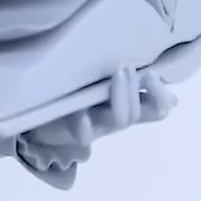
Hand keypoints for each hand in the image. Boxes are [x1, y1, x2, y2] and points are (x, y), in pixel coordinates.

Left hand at [24, 65, 177, 149]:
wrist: (38, 122)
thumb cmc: (74, 99)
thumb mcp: (100, 88)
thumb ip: (126, 84)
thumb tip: (161, 78)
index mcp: (124, 108)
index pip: (156, 109)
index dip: (162, 97)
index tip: (153, 74)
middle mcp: (113, 119)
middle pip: (141, 113)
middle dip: (141, 90)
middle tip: (131, 68)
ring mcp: (95, 127)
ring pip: (120, 120)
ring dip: (122, 96)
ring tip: (118, 72)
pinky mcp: (71, 132)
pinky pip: (83, 133)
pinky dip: (84, 123)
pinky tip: (83, 114)